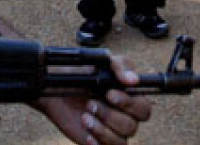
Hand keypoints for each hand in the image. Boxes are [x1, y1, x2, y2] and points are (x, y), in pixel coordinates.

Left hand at [35, 55, 151, 143]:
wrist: (56, 89)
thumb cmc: (81, 73)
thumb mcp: (100, 62)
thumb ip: (119, 66)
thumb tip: (133, 80)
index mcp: (130, 98)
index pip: (144, 109)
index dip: (129, 104)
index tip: (109, 94)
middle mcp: (124, 116)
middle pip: (132, 126)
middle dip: (111, 116)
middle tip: (91, 104)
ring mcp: (113, 131)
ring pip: (121, 140)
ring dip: (102, 129)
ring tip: (85, 116)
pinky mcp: (100, 141)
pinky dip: (99, 142)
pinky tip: (87, 133)